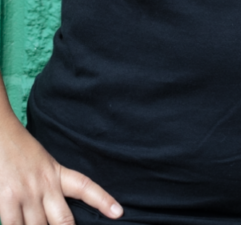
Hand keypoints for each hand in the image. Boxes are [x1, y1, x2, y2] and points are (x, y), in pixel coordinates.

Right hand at [0, 112, 122, 223]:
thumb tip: (53, 208)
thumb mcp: (43, 163)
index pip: (86, 187)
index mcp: (57, 173)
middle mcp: (46, 185)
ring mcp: (27, 194)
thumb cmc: (19, 150)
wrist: (0, 134)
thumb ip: (51, 184)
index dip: (103, 201)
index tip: (119, 213)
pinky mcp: (7, 199)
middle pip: (64, 220)